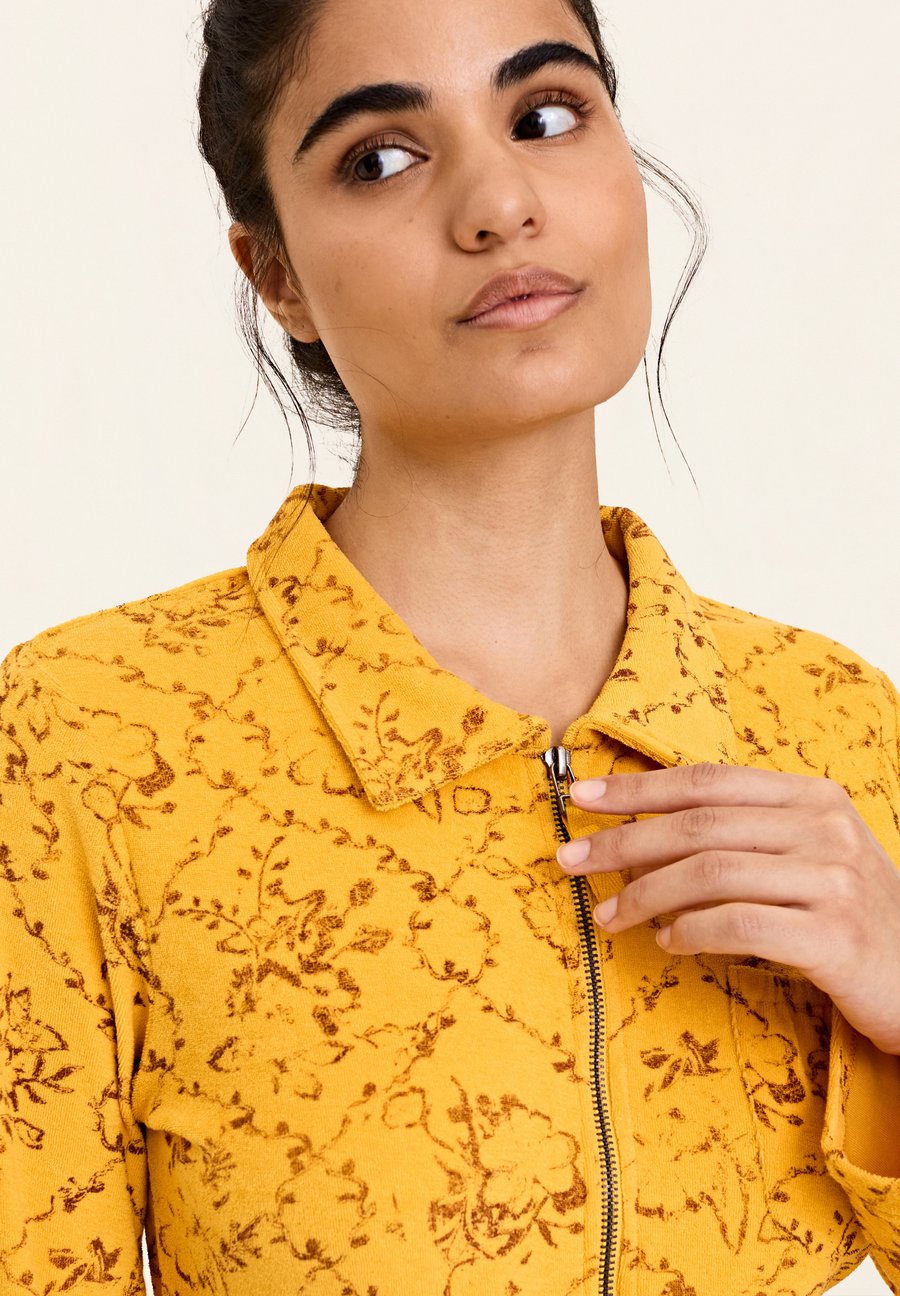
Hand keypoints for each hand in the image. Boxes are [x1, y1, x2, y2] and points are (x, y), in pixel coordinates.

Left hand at [555, 762, 899, 1055]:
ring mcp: (834, 880)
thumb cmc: (846, 915)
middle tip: (570, 860)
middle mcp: (826, 828)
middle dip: (622, 842)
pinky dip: (689, 932)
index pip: (708, 781)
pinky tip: (667, 943)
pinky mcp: (835, 936)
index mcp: (813, 796)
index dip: (639, 787)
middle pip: (698, 825)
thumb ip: (739, 836)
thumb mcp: (804, 857)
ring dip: (643, 895)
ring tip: (608, 915)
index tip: (582, 798)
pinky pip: (738, 925)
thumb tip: (638, 835)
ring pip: (709, 872)